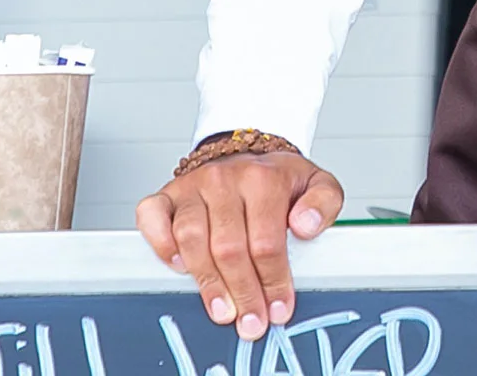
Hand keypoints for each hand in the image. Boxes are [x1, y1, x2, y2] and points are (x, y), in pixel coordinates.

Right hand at [137, 153, 344, 337]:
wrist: (249, 155)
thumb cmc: (279, 179)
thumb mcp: (316, 184)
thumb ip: (324, 202)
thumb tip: (305, 225)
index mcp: (264, 177)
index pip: (267, 240)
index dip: (273, 280)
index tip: (279, 308)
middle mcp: (225, 178)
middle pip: (230, 246)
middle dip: (243, 292)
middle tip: (251, 321)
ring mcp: (193, 185)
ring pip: (192, 238)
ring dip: (207, 280)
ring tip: (222, 309)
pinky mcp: (168, 193)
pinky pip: (153, 216)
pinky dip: (160, 243)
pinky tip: (178, 266)